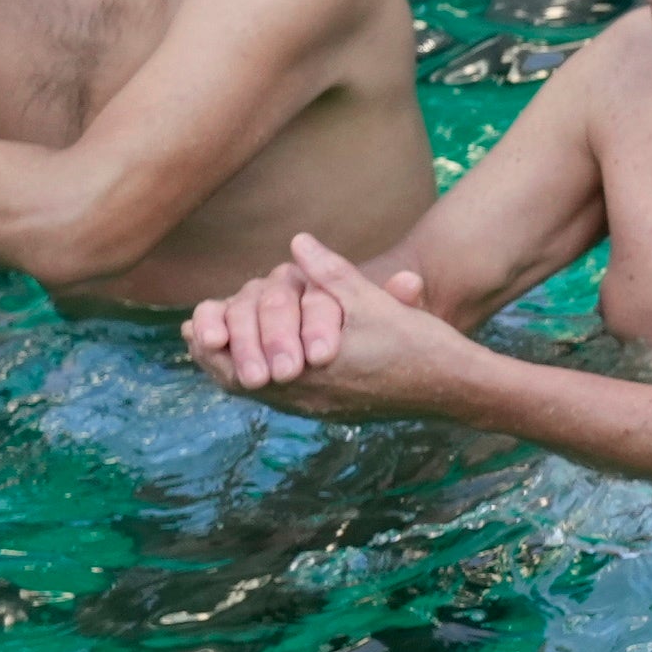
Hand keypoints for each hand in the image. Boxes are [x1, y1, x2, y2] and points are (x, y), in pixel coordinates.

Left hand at [180, 233, 476, 421]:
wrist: (453, 386)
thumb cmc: (417, 342)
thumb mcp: (373, 300)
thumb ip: (330, 274)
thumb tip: (297, 242)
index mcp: (309, 370)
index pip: (237, 364)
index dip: (214, 342)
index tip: (197, 325)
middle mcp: (306, 396)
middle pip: (239, 382)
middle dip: (216, 356)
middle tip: (198, 335)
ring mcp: (318, 406)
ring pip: (258, 392)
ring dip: (235, 367)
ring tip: (216, 347)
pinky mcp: (331, 408)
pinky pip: (281, 397)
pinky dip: (261, 377)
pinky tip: (260, 362)